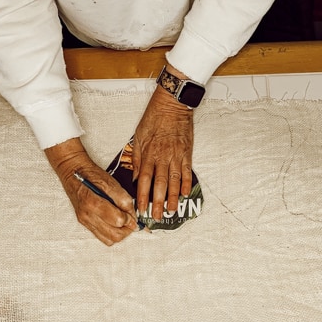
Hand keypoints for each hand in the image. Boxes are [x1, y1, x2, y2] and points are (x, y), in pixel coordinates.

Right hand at [45, 138, 137, 245]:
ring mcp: (85, 221)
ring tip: (123, 222)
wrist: (73, 172)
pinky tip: (114, 223)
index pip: (118, 221)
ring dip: (119, 233)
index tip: (134, 215)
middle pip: (114, 236)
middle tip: (131, 221)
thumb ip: (123, 199)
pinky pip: (101, 236)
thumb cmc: (90, 174)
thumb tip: (132, 215)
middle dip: (127, 230)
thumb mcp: (110, 182)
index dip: (130, 219)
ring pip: (108, 239)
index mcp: (93, 202)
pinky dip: (111, 233)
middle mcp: (87, 215)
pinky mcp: (84, 223)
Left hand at [132, 84, 193, 220]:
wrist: (172, 104)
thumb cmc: (154, 118)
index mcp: (148, 153)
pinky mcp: (187, 152)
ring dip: (173, 198)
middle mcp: (162, 157)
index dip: (142, 196)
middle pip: (159, 184)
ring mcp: (176, 156)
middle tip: (157, 217)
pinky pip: (186, 171)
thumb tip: (135, 177)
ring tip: (172, 211)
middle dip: (157, 202)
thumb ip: (137, 158)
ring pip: (174, 181)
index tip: (140, 209)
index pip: (143, 180)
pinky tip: (184, 194)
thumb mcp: (138, 136)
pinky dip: (186, 183)